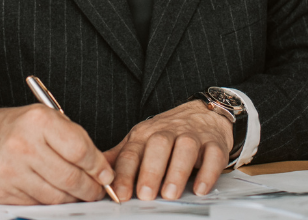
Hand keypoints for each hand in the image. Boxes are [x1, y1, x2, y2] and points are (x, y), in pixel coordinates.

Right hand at [0, 104, 114, 203]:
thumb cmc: (17, 128)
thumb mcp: (45, 118)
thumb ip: (73, 139)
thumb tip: (102, 169)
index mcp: (38, 120)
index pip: (79, 149)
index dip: (98, 166)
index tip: (106, 174)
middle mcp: (23, 144)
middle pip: (70, 177)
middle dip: (91, 188)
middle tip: (98, 190)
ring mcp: (10, 170)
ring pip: (56, 196)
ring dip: (73, 198)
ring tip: (80, 193)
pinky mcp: (2, 192)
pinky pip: (38, 205)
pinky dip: (51, 202)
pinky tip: (55, 193)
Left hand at [106, 100, 232, 201]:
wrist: (203, 112)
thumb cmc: (167, 133)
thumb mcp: (140, 141)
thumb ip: (120, 157)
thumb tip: (93, 172)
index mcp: (145, 135)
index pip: (132, 152)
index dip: (125, 173)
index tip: (119, 194)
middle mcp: (167, 132)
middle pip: (157, 145)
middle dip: (150, 170)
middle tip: (146, 195)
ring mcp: (192, 135)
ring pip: (185, 147)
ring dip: (177, 171)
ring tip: (170, 193)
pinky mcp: (214, 143)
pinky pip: (213, 155)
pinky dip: (208, 171)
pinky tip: (200, 188)